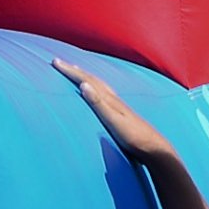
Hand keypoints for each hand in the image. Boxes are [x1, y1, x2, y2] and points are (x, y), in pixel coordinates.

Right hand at [54, 59, 171, 162]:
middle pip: (92, 79)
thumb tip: (83, 85)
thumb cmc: (133, 136)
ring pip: (98, 85)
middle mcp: (114, 99)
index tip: (55, 62)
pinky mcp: (121, 113)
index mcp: (109, 99)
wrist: (153, 147)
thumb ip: (98, 103)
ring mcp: (118, 105)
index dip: (70, 71)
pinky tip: (97, 93)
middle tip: (60, 62)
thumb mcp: (113, 121)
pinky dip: (95, 87)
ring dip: (85, 76)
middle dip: (75, 70)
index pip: (86, 80)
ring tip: (76, 71)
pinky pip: (103, 93)